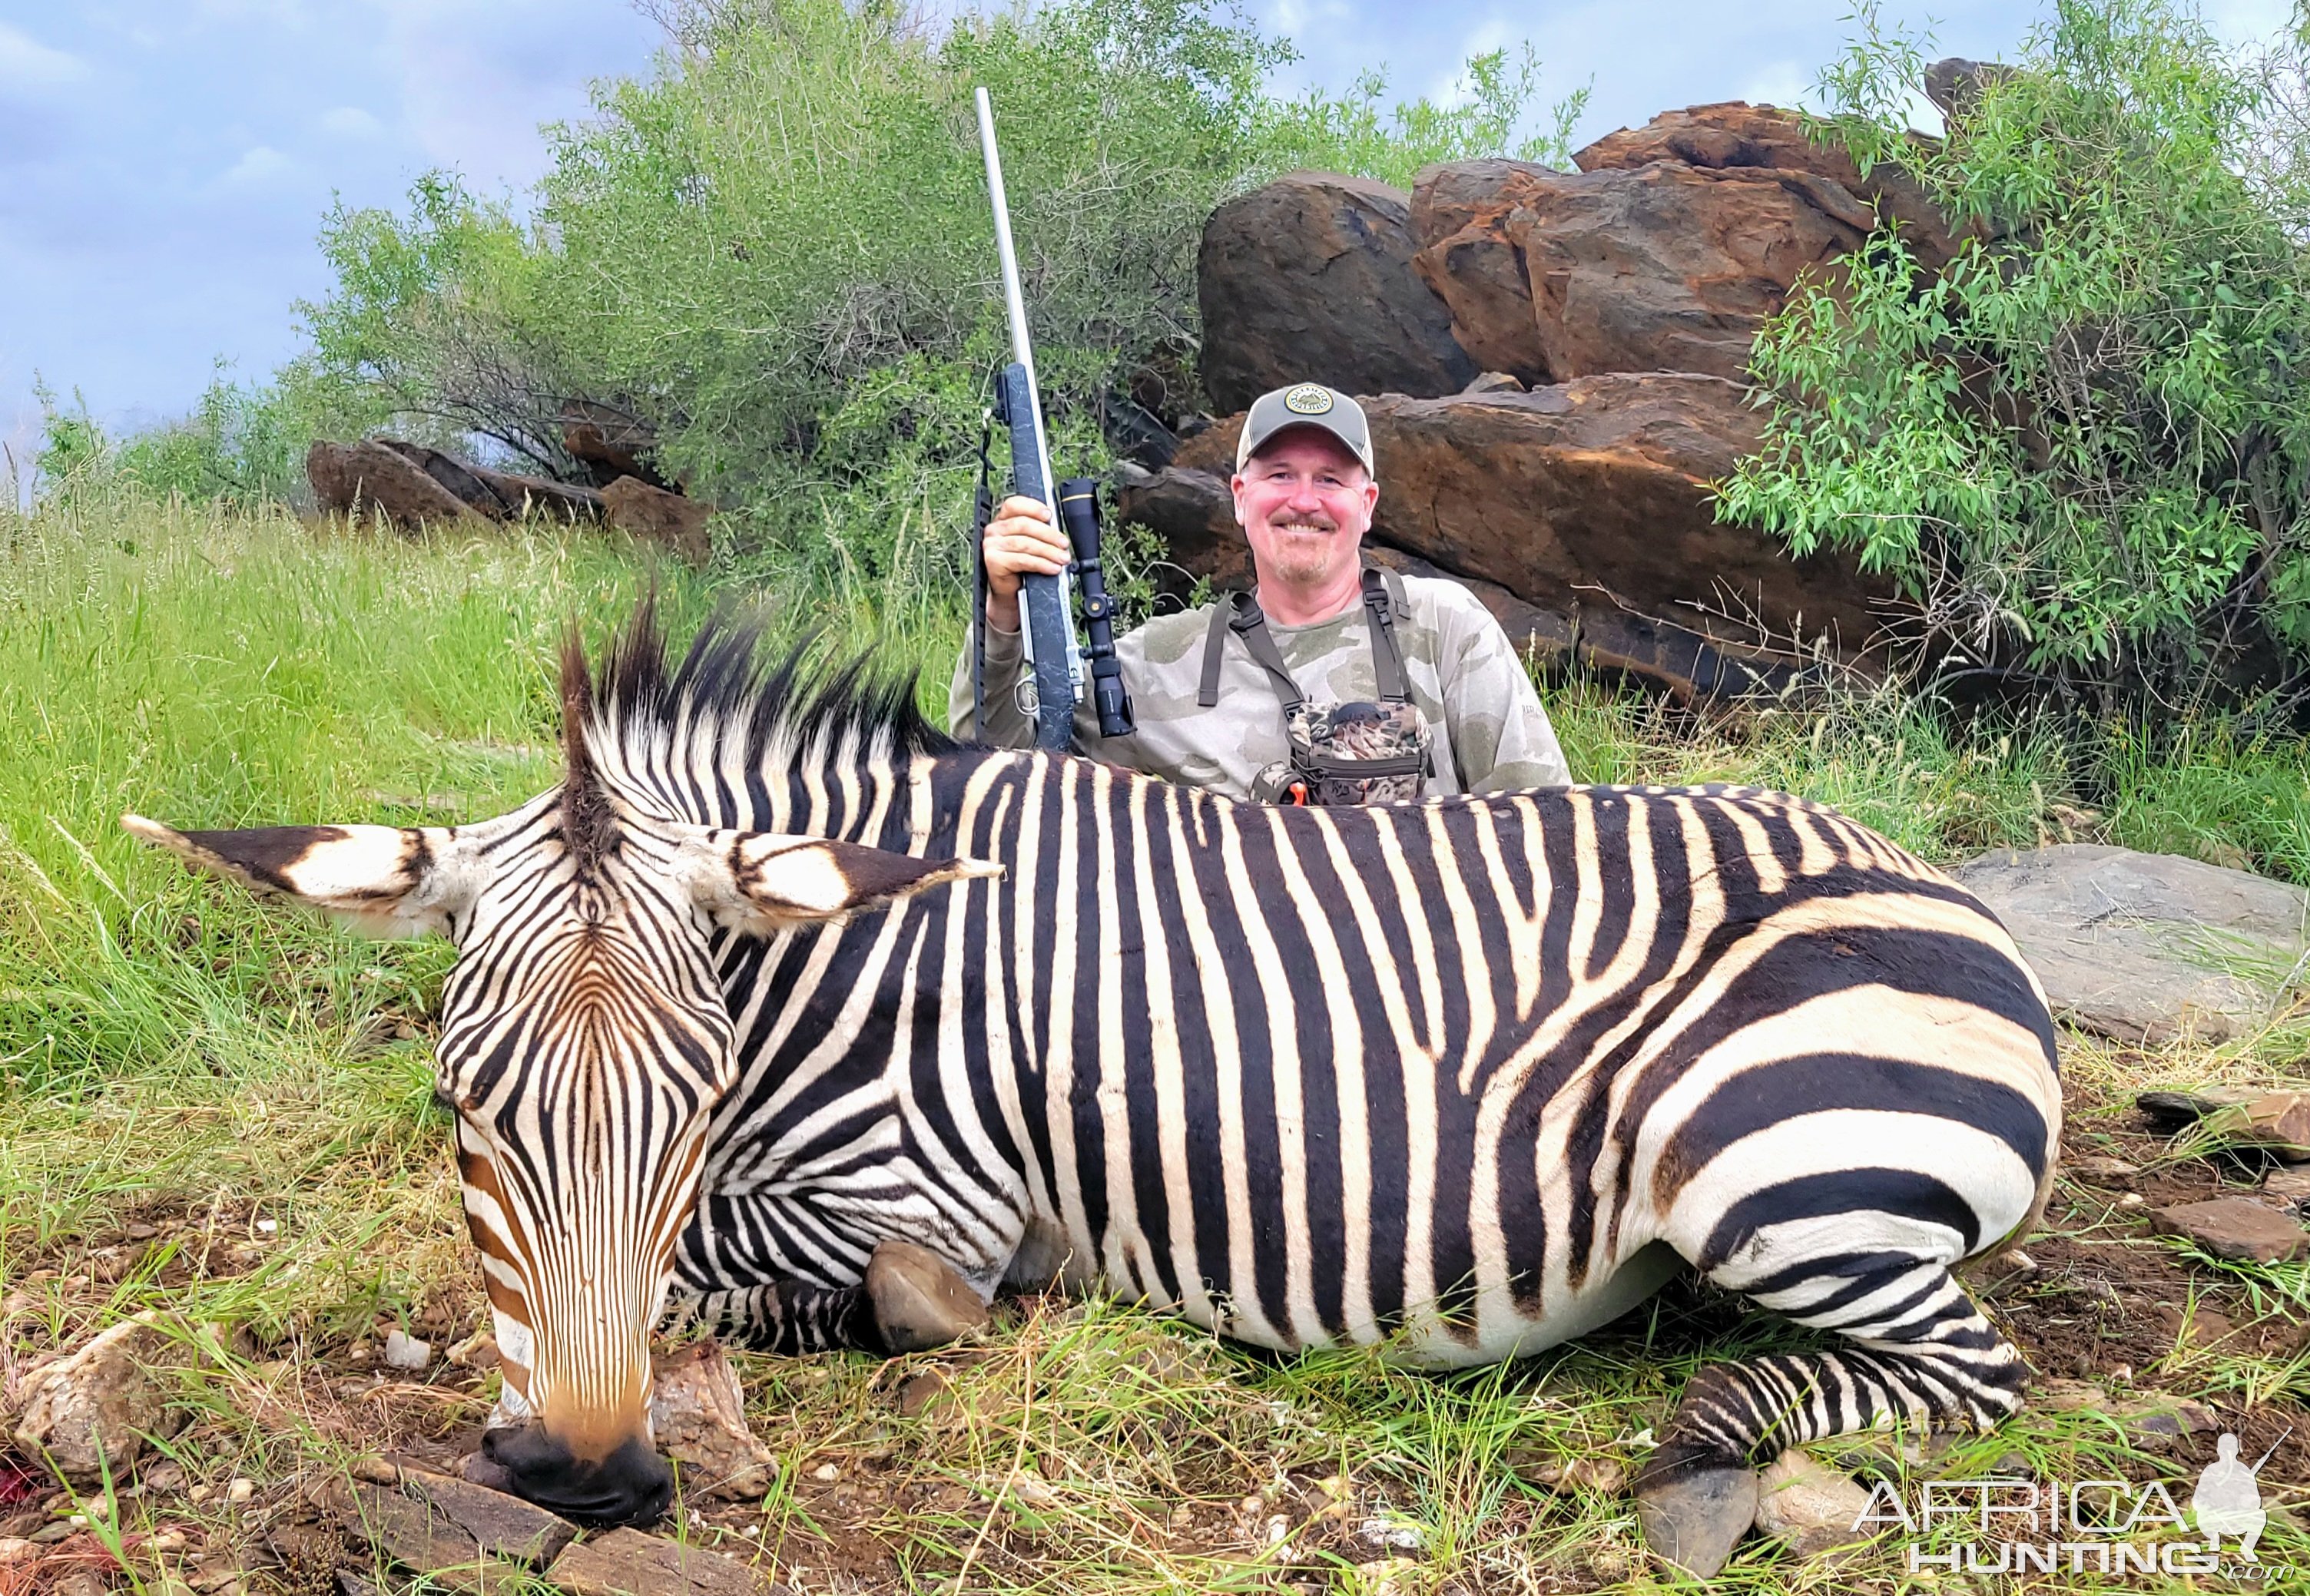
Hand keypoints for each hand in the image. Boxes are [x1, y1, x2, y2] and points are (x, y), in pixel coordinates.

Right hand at [980, 494, 1070, 632]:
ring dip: (1048, 551)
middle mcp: (994, 530)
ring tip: (1062, 559)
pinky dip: (1041, 564)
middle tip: (1064, 544)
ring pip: (1025, 543)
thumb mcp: (1030, 545)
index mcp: (1002, 520)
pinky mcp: (993, 561)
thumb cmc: (1021, 568)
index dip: (1033, 507)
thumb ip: (1039, 534)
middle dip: (1048, 534)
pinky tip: (1052, 567)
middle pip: (1023, 525)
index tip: (1049, 515)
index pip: (1014, 505)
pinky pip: (1022, 560)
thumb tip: (1058, 533)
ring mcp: (991, 545)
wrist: (1010, 593)